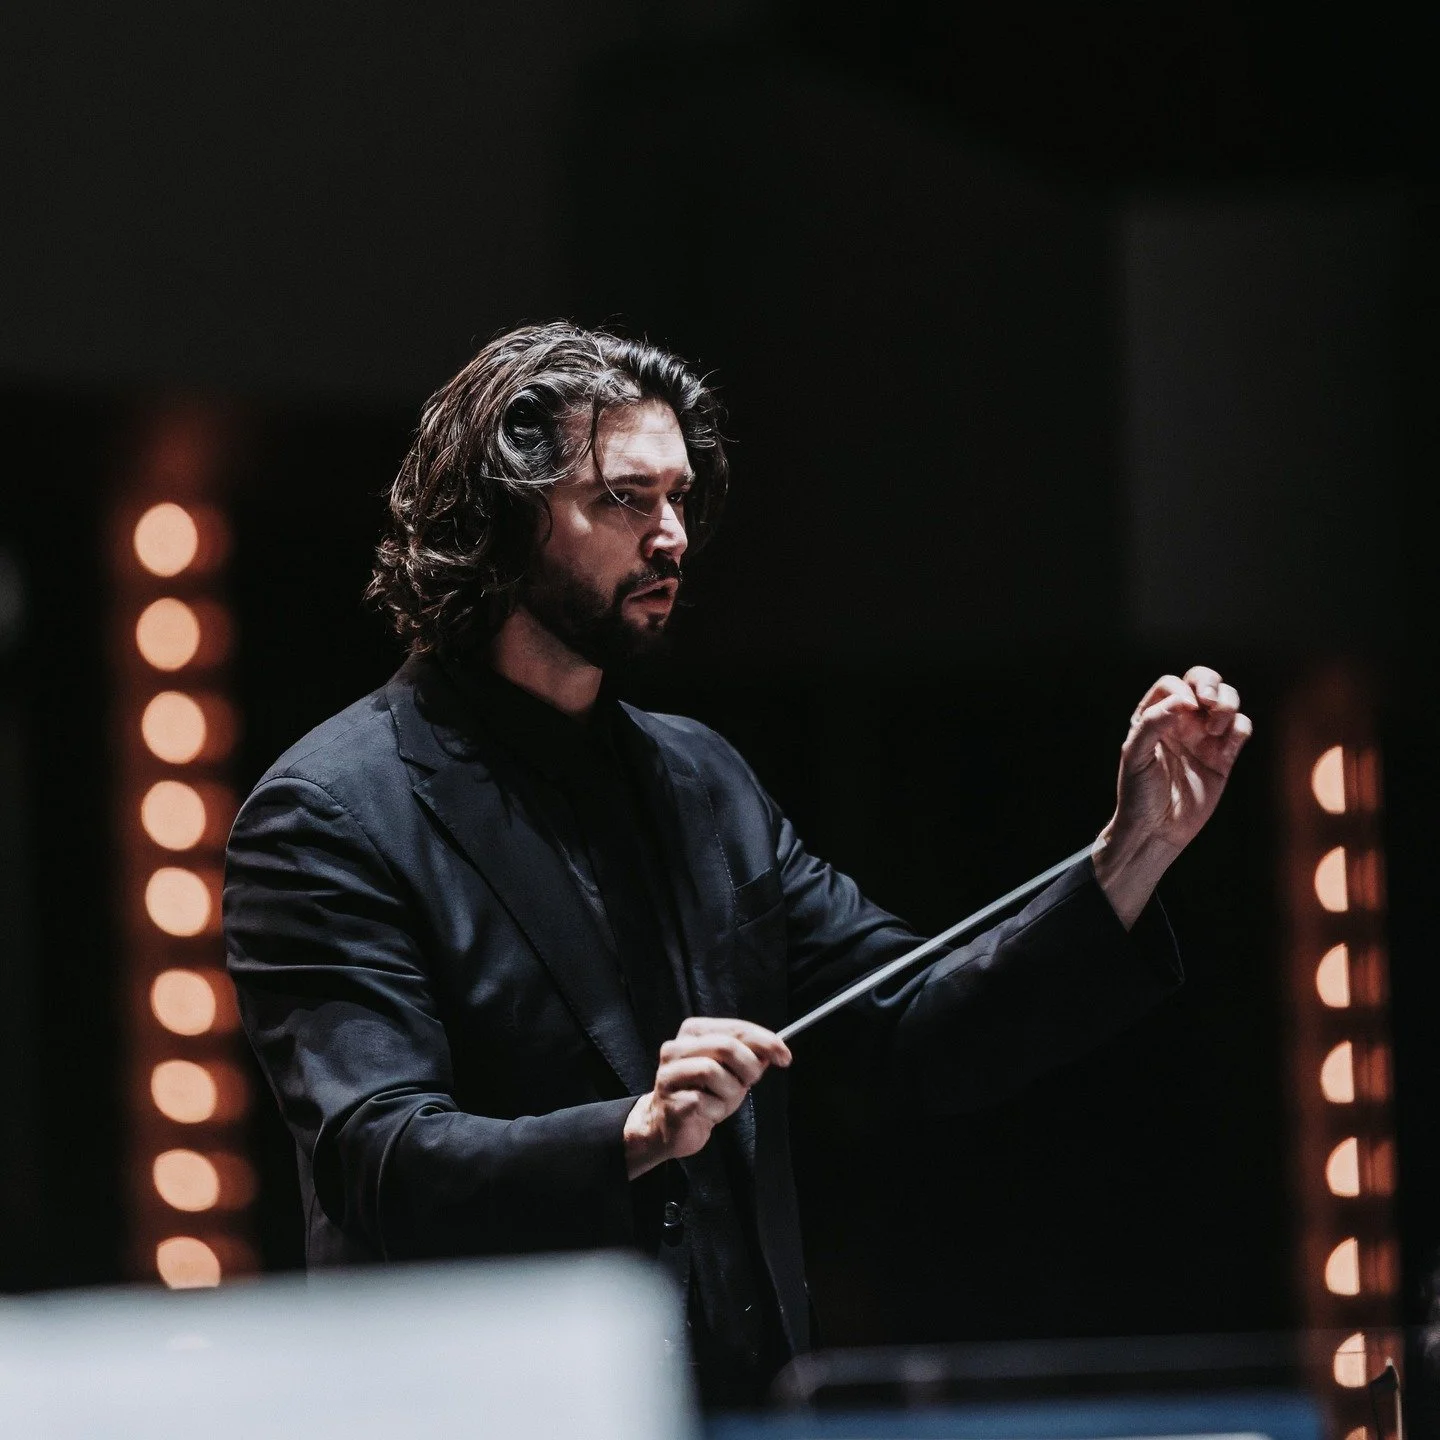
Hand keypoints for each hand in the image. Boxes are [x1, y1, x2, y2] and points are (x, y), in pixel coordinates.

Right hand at [623, 1017, 790, 1179]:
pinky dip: (715, 1109)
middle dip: (748, 1066)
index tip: (785, 1056)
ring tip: (724, 1100)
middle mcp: (676, 1047)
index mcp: (694, 1032)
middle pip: (725, 1046)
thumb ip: (751, 1056)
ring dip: (730, 1091)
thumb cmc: (704, 1094)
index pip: (736, 1028)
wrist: (671, 1127)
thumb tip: (775, 1050)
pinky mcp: (669, 1099)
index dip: (765, 1041)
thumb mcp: (733, 1072)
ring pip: (712, 1071)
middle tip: (752, 1081)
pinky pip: (703, 1100)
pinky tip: (709, 1113)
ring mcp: (670, 1073)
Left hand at [1093, 665, 1252, 927]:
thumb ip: (1152, 723)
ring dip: (1227, 704)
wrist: (1157, 830)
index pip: (1173, 685)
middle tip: (1208, 703)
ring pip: (1227, 701)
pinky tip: (1225, 744)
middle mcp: (1180, 722)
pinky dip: (1240, 727)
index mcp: (1153, 717)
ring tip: (1214, 729)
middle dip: (1211, 684)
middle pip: (1203, 681)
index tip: (1184, 711)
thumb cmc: (1138, 793)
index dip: (1183, 690)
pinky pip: (1241, 728)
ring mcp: (1203, 737)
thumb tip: (1183, 702)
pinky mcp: (1224, 756)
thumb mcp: (1135, 756)